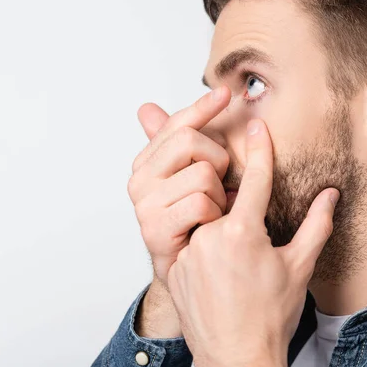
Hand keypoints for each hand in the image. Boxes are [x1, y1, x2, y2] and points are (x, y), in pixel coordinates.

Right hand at [128, 87, 231, 285]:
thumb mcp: (190, 178)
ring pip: (202, 175)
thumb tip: (145, 108)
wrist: (188, 273)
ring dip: (219, 195)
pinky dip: (215, 215)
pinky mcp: (155, 230)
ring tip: (213, 212)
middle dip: (218, 160)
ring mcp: (144, 205)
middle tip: (219, 183)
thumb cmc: (194, 220)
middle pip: (191, 142)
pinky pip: (201, 204)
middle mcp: (140, 180)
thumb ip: (174, 143)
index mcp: (147, 162)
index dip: (203, 108)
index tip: (227, 94)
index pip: (177, 124)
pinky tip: (208, 226)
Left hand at [167, 119, 339, 366]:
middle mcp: (210, 236)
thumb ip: (316, 225)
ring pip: (208, 222)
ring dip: (223, 235)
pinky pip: (191, 242)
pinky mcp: (173, 266)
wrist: (236, 359)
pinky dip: (205, 250)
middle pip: (227, 202)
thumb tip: (331, 195)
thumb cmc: (271, 317)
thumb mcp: (299, 268)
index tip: (256, 123)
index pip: (254, 178)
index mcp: (243, 232)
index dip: (259, 148)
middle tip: (252, 254)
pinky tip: (219, 280)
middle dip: (241, 216)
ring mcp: (187, 251)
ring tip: (236, 273)